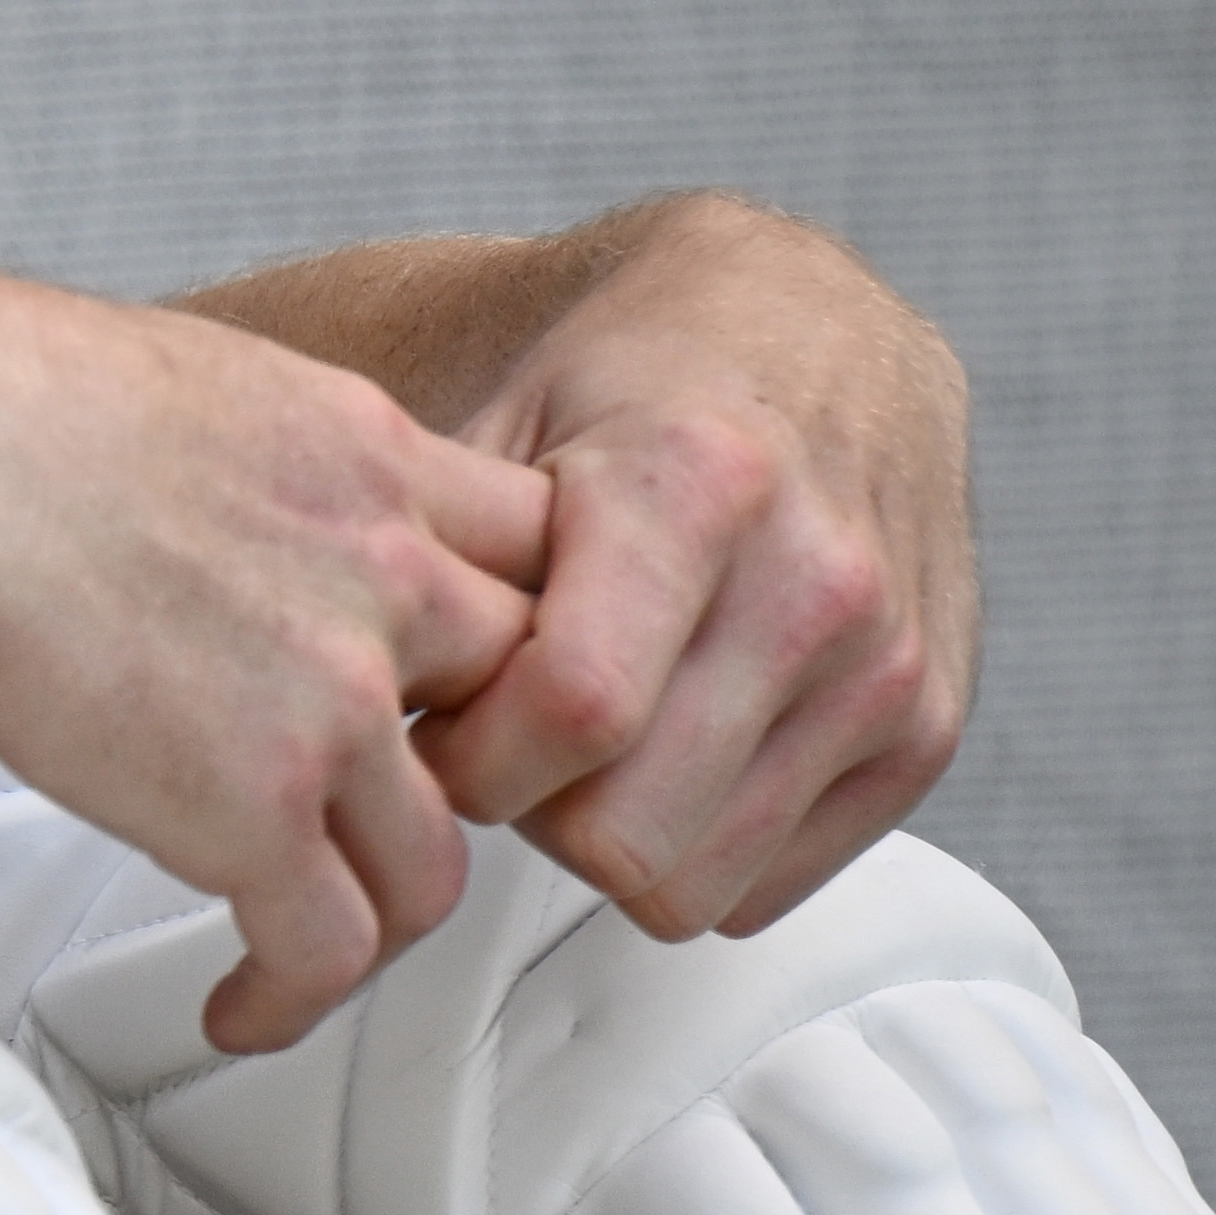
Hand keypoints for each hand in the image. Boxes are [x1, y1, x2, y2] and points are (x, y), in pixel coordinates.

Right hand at [0, 270, 553, 1051]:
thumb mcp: (182, 376)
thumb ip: (243, 452)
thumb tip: (191, 486)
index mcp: (366, 455)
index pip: (530, 550)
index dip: (507, 622)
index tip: (460, 670)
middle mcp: (384, 572)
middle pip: (524, 706)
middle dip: (465, 771)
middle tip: (392, 804)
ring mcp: (335, 693)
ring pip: (435, 856)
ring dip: (376, 913)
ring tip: (317, 938)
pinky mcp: (255, 802)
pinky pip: (330, 943)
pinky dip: (292, 995)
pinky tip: (247, 1001)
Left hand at [403, 200, 971, 937]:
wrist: (810, 327)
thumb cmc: (630, 372)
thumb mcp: (491, 412)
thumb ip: (417, 550)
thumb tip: (290, 668)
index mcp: (702, 487)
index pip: (570, 713)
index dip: (462, 759)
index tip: (427, 727)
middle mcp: (821, 581)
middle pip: (627, 831)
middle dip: (526, 810)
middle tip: (494, 738)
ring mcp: (888, 665)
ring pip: (694, 883)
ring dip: (604, 837)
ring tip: (573, 741)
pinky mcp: (925, 733)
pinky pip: (766, 887)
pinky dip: (691, 850)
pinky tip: (659, 755)